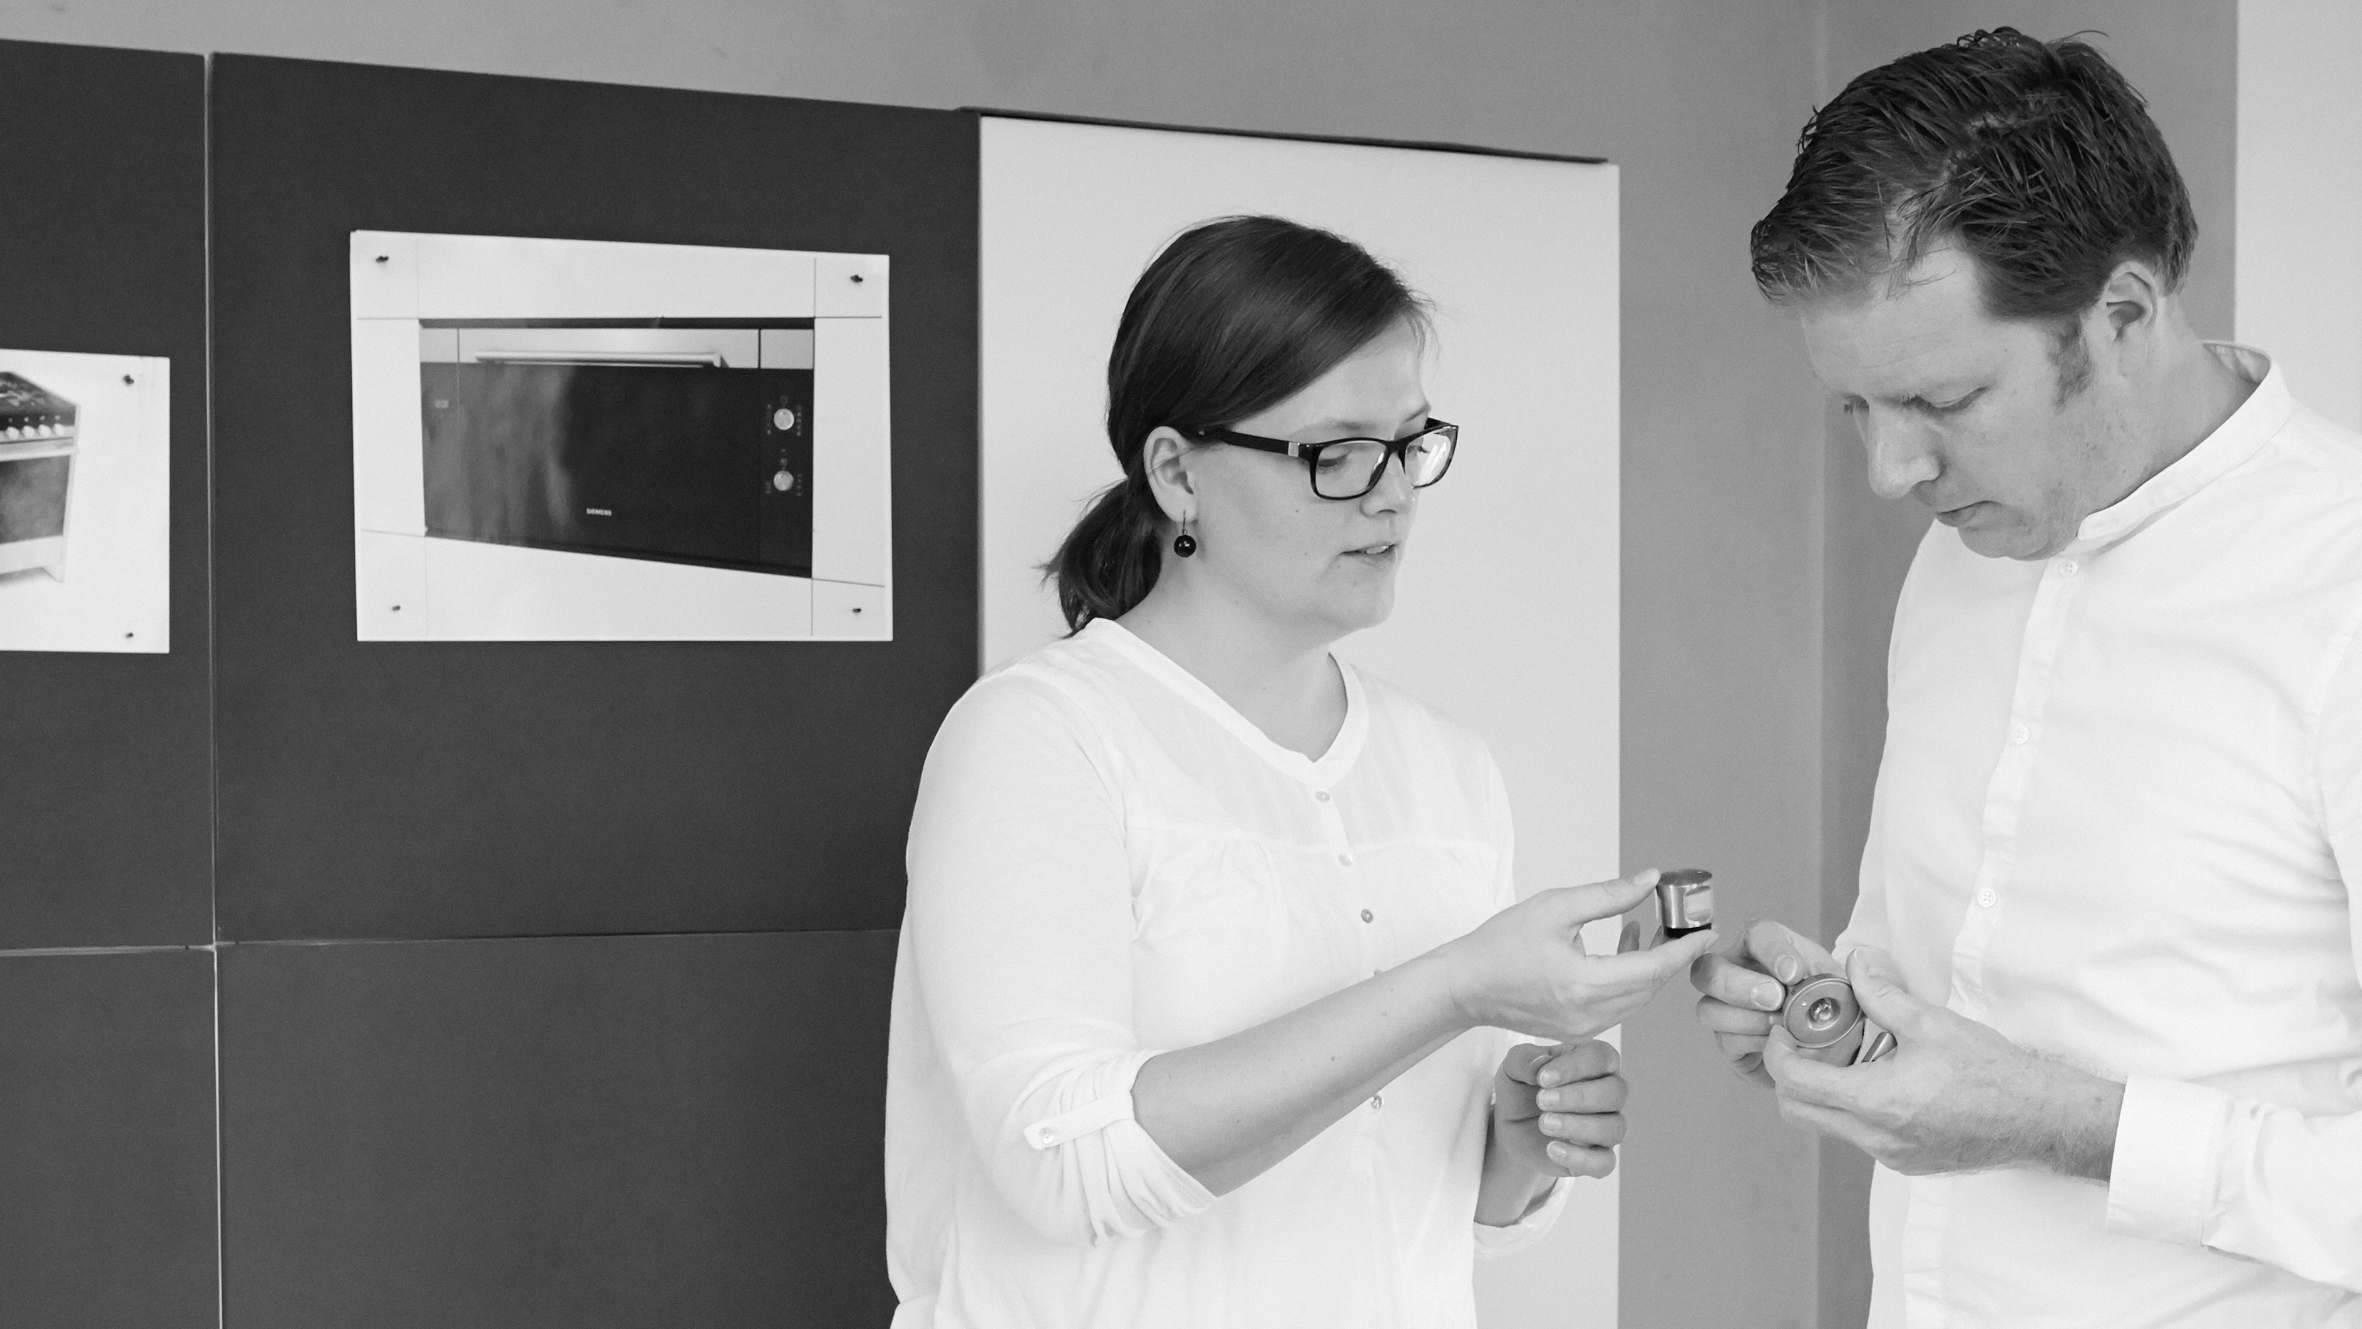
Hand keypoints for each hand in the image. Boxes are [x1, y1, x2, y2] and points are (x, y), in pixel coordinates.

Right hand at [1440, 871, 1719, 1042]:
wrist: (1465, 987)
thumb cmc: (1500, 945)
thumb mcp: (1555, 907)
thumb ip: (1608, 895)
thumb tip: (1650, 879)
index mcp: (1586, 984)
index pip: (1655, 968)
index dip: (1687, 948)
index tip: (1709, 930)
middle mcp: (1591, 1014)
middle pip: (1652, 986)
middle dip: (1674, 955)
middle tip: (1685, 924)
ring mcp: (1585, 1028)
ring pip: (1639, 999)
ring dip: (1653, 968)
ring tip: (1654, 931)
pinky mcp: (1578, 1031)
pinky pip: (1620, 1006)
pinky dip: (1631, 981)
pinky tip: (1625, 950)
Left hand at [1492, 1040, 1624, 1179]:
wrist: (1511, 1125)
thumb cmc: (1521, 1086)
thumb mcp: (1513, 1066)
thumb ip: (1524, 1059)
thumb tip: (1541, 1065)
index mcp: (1594, 1062)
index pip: (1602, 1056)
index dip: (1576, 1066)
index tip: (1543, 1078)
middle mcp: (1608, 1094)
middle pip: (1615, 1092)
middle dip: (1578, 1097)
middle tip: (1541, 1101)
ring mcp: (1606, 1127)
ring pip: (1614, 1128)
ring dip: (1579, 1126)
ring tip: (1544, 1123)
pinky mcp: (1597, 1157)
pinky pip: (1605, 1163)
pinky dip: (1580, 1158)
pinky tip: (1552, 1149)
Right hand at [1689, 919, 1838, 1086]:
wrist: (1834, 1049)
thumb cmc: (1833, 1009)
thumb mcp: (1845, 988)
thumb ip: (1851, 977)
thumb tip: (1859, 963)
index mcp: (1764, 948)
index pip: (1757, 935)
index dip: (1771, 952)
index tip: (1794, 973)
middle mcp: (1735, 972)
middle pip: (1709, 969)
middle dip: (1740, 986)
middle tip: (1775, 1000)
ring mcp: (1725, 1008)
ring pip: (1709, 1009)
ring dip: (1746, 1020)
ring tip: (1781, 1028)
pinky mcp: (1727, 1041)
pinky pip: (1725, 1041)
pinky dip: (1753, 1045)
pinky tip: (1777, 1045)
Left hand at [1761, 949, 2123, 1179]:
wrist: (2040, 1118)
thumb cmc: (1992, 1071)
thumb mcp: (1930, 1022)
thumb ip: (1880, 993)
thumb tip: (1853, 964)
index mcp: (1877, 1101)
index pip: (1796, 1082)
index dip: (1777, 1053)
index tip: (1783, 1031)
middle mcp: (1877, 1137)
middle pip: (1798, 1112)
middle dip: (1789, 1076)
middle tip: (1802, 1044)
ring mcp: (1891, 1156)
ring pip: (1827, 1126)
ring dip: (1820, 1094)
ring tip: (1842, 1057)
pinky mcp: (1907, 1163)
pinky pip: (1858, 1137)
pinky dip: (1851, 1109)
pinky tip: (1875, 1080)